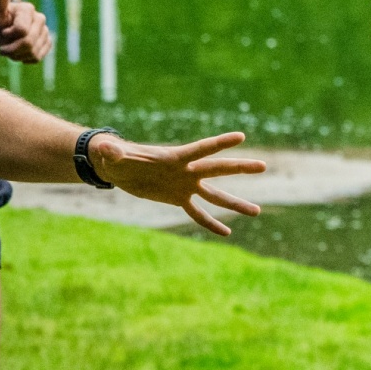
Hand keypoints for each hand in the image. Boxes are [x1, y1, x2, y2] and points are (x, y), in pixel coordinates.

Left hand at [0, 0, 52, 62]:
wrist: (4, 27)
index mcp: (28, 9)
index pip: (21, 31)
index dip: (8, 37)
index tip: (2, 33)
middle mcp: (40, 18)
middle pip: (28, 43)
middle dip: (12, 50)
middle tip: (1, 49)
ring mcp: (45, 30)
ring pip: (33, 52)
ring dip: (17, 55)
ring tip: (9, 50)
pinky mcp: (47, 42)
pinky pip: (38, 57)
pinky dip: (26, 58)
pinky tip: (19, 53)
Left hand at [89, 132, 263, 235]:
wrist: (117, 168)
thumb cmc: (114, 156)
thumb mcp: (112, 154)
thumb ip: (113, 151)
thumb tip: (106, 147)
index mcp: (174, 156)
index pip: (201, 148)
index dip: (219, 143)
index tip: (241, 136)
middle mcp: (185, 170)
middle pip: (217, 168)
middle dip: (239, 168)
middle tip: (264, 165)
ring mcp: (184, 185)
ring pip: (214, 195)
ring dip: (235, 203)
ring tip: (257, 211)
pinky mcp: (178, 198)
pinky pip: (198, 213)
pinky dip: (211, 223)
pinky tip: (227, 233)